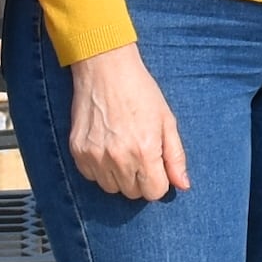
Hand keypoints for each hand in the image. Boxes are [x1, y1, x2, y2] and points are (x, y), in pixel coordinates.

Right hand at [65, 42, 189, 200]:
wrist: (105, 69)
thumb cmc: (140, 92)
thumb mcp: (166, 121)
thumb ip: (175, 157)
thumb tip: (183, 185)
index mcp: (145, 151)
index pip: (154, 192)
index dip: (158, 180)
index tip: (155, 165)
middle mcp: (119, 158)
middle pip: (133, 193)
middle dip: (140, 178)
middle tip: (138, 152)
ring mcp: (95, 156)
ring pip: (111, 188)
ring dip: (119, 176)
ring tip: (121, 148)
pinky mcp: (77, 152)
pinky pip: (91, 176)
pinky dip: (99, 168)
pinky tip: (105, 146)